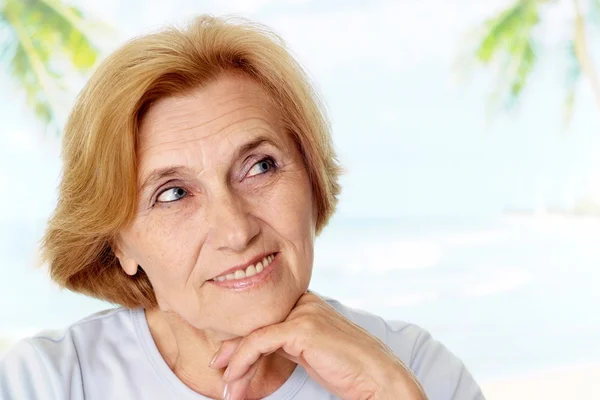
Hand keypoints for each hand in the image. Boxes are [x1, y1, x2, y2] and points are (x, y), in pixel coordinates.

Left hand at [210, 292, 426, 399]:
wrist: (378, 378)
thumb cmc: (348, 369)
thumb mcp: (309, 352)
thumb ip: (285, 343)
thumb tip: (253, 351)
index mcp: (307, 303)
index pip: (265, 317)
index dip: (243, 339)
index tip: (226, 362)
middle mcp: (304, 302)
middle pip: (257, 322)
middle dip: (234, 349)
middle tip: (217, 369)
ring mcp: (304, 312)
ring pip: (255, 332)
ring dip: (235, 362)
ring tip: (227, 386)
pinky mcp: (302, 328)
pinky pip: (259, 341)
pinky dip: (242, 361)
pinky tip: (234, 378)